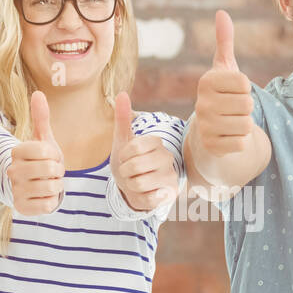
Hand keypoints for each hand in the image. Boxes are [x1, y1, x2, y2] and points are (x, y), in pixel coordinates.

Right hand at [8, 90, 64, 214]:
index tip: (51, 156)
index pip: (46, 150)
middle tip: (52, 172)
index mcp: (16, 151)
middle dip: (59, 171)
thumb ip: (41, 117)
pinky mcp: (21, 208)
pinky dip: (52, 201)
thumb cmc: (40, 160)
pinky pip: (49, 205)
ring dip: (57, 186)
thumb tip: (38, 93)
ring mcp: (16, 190)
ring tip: (48, 182)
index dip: (55, 154)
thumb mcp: (43, 139)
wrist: (32, 186)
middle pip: (51, 169)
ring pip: (52, 187)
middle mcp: (12, 171)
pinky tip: (44, 196)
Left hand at [111, 91, 176, 211]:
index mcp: (156, 142)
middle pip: (134, 166)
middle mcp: (167, 157)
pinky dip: (141, 198)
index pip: (133, 148)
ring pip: (139, 183)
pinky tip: (146, 193)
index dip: (123, 156)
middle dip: (125, 173)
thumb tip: (122, 93)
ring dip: (131, 186)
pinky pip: (148, 199)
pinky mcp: (170, 194)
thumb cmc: (128, 161)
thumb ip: (123, 118)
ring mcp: (170, 176)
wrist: (134, 187)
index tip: (125, 157)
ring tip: (137, 182)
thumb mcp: (122, 140)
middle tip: (130, 172)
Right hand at [193, 10, 253, 156]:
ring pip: (246, 124)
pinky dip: (240, 142)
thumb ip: (224, 41)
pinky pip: (242, 143)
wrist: (208, 132)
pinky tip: (228, 138)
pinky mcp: (211, 147)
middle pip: (248, 104)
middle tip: (233, 110)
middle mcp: (201, 103)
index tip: (233, 92)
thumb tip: (221, 13)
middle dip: (247, 108)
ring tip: (231, 123)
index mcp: (206, 82)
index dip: (246, 88)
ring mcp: (205, 126)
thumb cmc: (221, 95)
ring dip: (245, 125)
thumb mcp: (224, 69)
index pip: (245, 83)